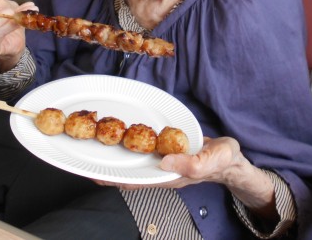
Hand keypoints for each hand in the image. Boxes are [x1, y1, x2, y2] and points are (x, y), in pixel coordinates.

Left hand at [95, 136, 276, 219]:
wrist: (230, 158)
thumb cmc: (223, 160)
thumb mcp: (213, 160)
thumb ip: (192, 163)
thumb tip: (165, 160)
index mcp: (167, 176)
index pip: (133, 180)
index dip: (111, 177)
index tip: (91, 172)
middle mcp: (159, 169)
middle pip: (125, 170)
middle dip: (104, 163)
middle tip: (82, 152)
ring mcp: (160, 160)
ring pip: (131, 158)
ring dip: (113, 151)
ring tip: (92, 140)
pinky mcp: (163, 148)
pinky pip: (141, 146)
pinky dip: (128, 140)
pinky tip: (118, 131)